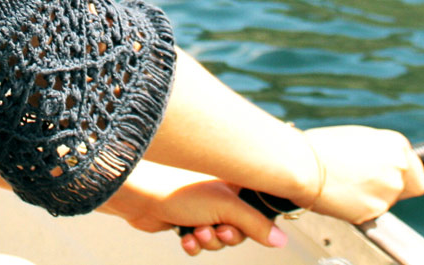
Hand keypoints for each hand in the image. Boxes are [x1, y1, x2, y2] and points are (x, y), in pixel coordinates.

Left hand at [105, 161, 287, 255]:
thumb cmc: (181, 192)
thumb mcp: (226, 209)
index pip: (259, 206)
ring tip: (195, 232)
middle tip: (215, 230)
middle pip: (241, 228)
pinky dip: (194, 243)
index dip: (255, 223)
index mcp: (235, 180)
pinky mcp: (187, 219)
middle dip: (227, 236)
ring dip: (209, 241)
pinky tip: (184, 237)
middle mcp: (222, 191)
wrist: (140, 198)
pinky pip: (201, 241)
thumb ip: (256, 224)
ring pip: (220, 237)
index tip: (241, 225)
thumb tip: (283, 241)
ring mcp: (204, 205)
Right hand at [300, 125, 423, 223]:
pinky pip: (371, 212)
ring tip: (347, 183)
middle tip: (367, 181)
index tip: (392, 174)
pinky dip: (359, 207)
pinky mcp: (374, 211)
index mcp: (396, 145)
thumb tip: (385, 162)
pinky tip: (342, 193)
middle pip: (407, 187)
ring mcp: (388, 192)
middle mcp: (399, 168)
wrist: (304, 165)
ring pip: (388, 201)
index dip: (404, 173)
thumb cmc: (323, 147)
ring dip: (373, 196)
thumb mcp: (359, 138)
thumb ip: (380, 151)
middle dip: (389, 186)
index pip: (417, 169)